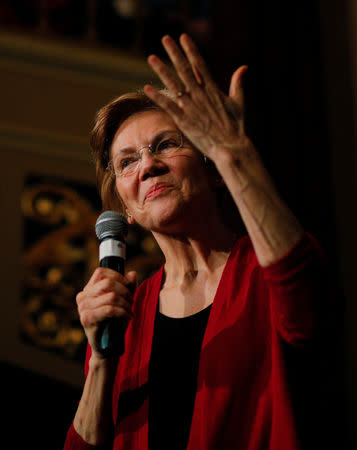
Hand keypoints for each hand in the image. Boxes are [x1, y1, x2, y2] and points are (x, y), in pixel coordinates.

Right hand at [76, 268, 136, 358]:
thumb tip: (132, 273)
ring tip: (130, 310)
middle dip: (124, 290)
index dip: (117, 276)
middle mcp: (83, 296)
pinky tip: (128, 317)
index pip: (101, 272)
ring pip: (111, 296)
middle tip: (132, 300)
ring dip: (125, 303)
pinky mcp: (87, 319)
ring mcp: (83, 308)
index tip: (128, 286)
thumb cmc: (115, 322)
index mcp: (88, 289)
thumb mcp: (123, 301)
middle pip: (107, 283)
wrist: (107, 346)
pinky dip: (122, 312)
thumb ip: (128, 287)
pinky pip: (109, 309)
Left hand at [144, 34, 248, 162]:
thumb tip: (243, 68)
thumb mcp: (239, 103)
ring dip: (162, 70)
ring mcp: (191, 108)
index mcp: (213, 90)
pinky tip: (147, 88)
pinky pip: (168, 107)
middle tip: (165, 39)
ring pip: (174, 85)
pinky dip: (158, 97)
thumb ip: (238, 84)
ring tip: (151, 58)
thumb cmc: (235, 127)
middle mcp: (200, 95)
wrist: (230, 147)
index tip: (183, 37)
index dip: (191, 50)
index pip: (200, 65)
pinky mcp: (184, 121)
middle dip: (175, 53)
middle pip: (185, 70)